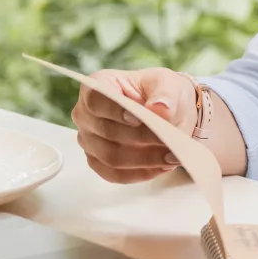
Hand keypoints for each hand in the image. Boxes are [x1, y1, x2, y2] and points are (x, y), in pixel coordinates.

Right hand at [71, 68, 194, 183]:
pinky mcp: (98, 162)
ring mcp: (89, 140)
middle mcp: (85, 113)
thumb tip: (160, 108)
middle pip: (106, 132)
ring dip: (144, 159)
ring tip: (171, 155)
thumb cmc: (161, 92)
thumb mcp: (169, 84)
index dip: (115, 111)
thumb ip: (166, 94)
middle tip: (170, 141)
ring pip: (111, 157)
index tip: (140, 118)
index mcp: (98, 84)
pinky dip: (141, 173)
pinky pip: (115, 174)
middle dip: (141, 138)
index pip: (96, 99)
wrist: (167, 112)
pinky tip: (162, 166)